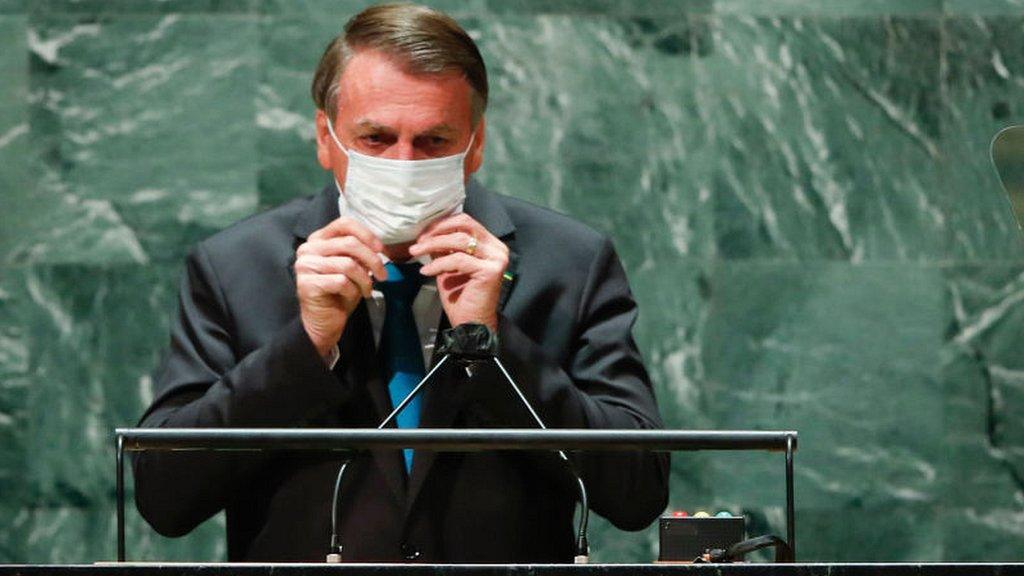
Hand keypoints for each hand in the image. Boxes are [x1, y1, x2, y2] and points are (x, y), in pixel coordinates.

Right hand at [295, 218, 386, 358]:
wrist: (324, 322)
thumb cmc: (339, 293)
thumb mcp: (353, 268)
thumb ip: (359, 253)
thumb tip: (378, 247)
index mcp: (318, 240)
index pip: (344, 224)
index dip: (366, 235)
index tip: (380, 250)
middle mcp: (308, 249)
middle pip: (350, 243)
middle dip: (373, 260)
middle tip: (383, 275)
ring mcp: (305, 266)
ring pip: (348, 264)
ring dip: (364, 279)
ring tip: (367, 290)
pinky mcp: (307, 284)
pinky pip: (341, 282)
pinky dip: (352, 291)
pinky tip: (350, 296)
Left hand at [409, 214, 508, 330]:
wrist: (470, 323)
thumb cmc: (460, 296)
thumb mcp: (448, 266)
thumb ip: (444, 248)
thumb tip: (427, 232)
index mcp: (490, 244)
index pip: (466, 222)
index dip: (442, 224)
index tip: (422, 233)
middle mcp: (497, 248)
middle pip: (465, 224)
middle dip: (437, 230)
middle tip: (418, 241)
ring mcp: (496, 259)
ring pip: (460, 240)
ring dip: (433, 244)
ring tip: (416, 252)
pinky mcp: (490, 271)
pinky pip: (458, 259)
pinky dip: (439, 263)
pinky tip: (426, 271)